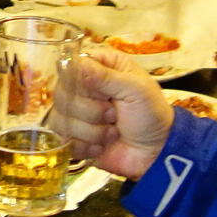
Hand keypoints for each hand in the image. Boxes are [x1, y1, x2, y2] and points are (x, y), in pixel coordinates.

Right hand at [56, 53, 174, 179]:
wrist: (155, 152)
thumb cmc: (151, 114)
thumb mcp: (136, 90)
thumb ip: (106, 77)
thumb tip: (75, 64)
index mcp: (100, 68)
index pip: (71, 66)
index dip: (80, 81)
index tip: (100, 92)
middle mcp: (84, 88)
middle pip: (62, 94)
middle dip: (90, 110)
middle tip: (114, 115)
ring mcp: (76, 114)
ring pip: (60, 119)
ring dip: (91, 131)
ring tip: (113, 133)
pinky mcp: (74, 138)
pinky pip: (63, 140)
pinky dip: (85, 146)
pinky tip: (101, 147)